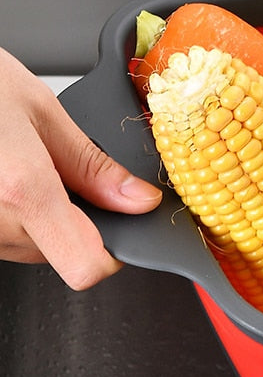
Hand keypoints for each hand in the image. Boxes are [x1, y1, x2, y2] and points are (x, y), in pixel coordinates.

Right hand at [0, 48, 161, 288]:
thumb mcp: (41, 111)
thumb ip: (92, 165)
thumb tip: (136, 200)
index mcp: (23, 188)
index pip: (84, 264)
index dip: (112, 254)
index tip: (121, 226)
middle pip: (61, 254)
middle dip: (75, 219)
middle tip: (59, 171)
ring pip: (30, 248)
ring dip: (41, 217)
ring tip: (21, 164)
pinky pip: (2, 237)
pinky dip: (13, 214)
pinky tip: (4, 176)